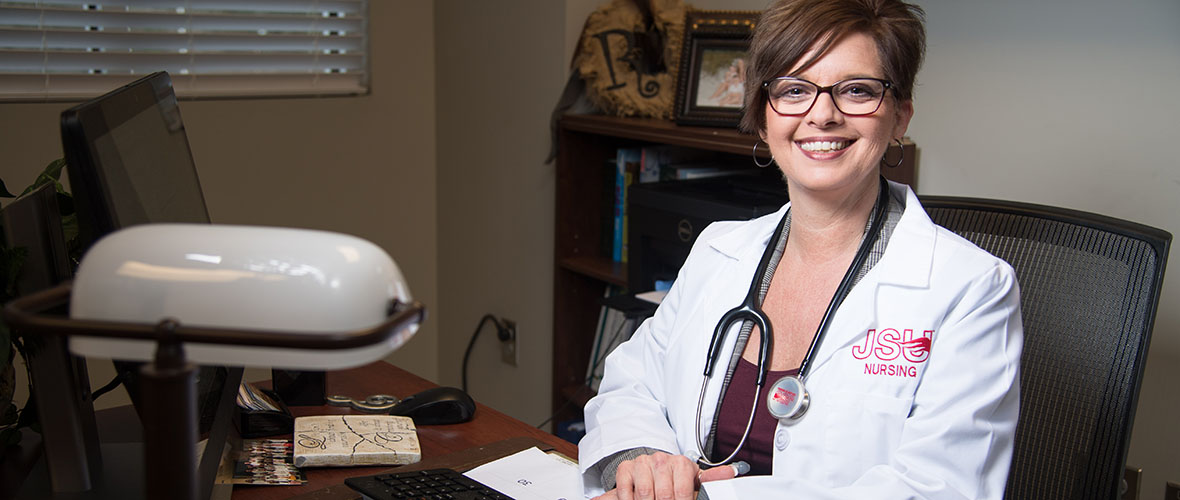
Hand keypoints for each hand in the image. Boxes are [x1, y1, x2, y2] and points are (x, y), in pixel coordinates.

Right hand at [603, 452, 737, 499]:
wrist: (649, 475)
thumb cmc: (673, 482)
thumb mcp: (693, 482)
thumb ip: (712, 480)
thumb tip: (732, 472)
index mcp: (682, 464)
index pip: (683, 492)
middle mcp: (662, 460)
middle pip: (664, 495)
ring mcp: (642, 463)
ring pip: (646, 494)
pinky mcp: (625, 468)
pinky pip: (626, 491)